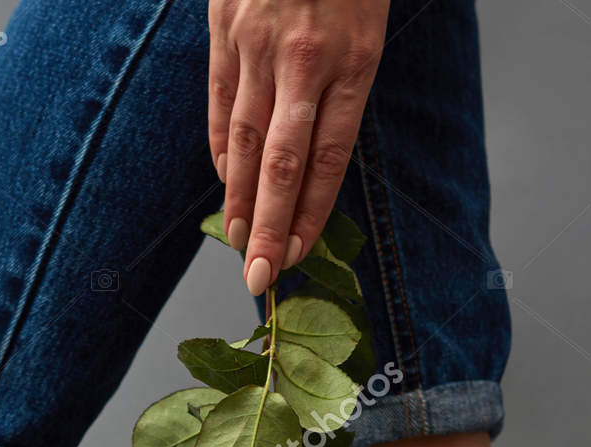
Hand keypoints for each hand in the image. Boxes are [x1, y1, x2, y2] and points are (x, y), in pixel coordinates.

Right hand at [208, 0, 388, 294]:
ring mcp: (257, 43)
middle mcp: (302, 58)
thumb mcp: (371, 22)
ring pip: (242, 139)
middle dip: (268, 227)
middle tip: (259, 278)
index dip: (310, 213)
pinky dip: (219, 149)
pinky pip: (219, 102)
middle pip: (279, 162)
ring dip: (238, 199)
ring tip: (237, 243)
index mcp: (352, 59)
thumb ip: (346, 85)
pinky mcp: (224, 27)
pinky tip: (222, 185)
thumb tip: (318, 161)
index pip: (327, 158)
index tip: (297, 256)